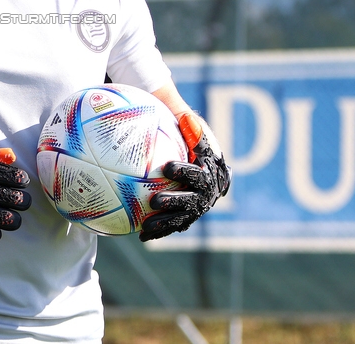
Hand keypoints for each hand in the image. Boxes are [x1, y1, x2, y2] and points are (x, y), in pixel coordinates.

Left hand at [140, 112, 230, 241]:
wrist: (197, 158)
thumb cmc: (187, 136)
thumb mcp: (189, 126)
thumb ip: (188, 123)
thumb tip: (187, 119)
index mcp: (212, 169)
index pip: (200, 170)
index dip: (186, 171)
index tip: (167, 167)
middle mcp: (210, 190)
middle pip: (194, 198)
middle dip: (175, 201)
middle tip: (155, 200)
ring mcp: (199, 205)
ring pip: (184, 216)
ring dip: (165, 222)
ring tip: (146, 226)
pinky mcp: (188, 215)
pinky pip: (174, 224)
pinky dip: (160, 231)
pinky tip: (141, 235)